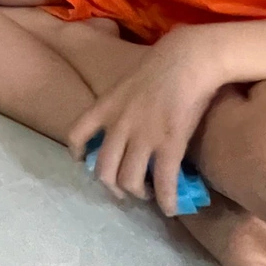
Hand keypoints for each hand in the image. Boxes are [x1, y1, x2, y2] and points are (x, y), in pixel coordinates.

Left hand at [66, 29, 224, 216]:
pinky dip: (165, 200)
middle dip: (110, 186)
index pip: (76, 134)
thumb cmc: (163, 62)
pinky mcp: (169, 144)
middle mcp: (119, 125)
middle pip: (102, 169)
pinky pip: (162, 182)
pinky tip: (170, 208)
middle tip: (122, 190)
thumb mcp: (128, 79)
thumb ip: (121, 100)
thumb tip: (128, 114)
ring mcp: (142, 136)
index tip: (84, 161)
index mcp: (106, 106)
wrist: (189, 57)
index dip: (78, 153)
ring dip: (136, 193)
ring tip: (146, 195)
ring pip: (128, 180)